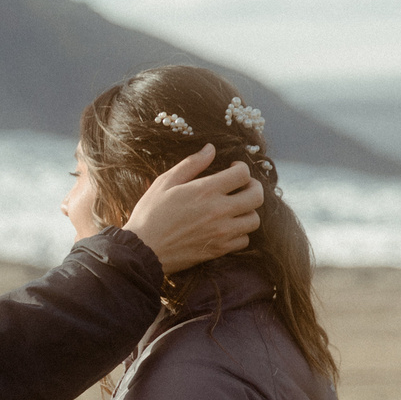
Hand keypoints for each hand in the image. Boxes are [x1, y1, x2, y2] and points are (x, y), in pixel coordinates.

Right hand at [121, 146, 262, 272]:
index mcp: (205, 190)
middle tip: (242, 186)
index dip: (242, 167)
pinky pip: (245, 240)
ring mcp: (221, 232)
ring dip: (248, 211)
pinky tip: (228, 227)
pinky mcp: (219, 250)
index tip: (233, 168)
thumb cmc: (150, 214)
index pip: (243, 174)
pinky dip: (240, 232)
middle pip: (257, 196)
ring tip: (235, 208)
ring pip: (254, 219)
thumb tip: (210, 149)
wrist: (143, 251)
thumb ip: (191, 164)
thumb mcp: (165, 182)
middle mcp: (219, 211)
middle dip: (253, 187)